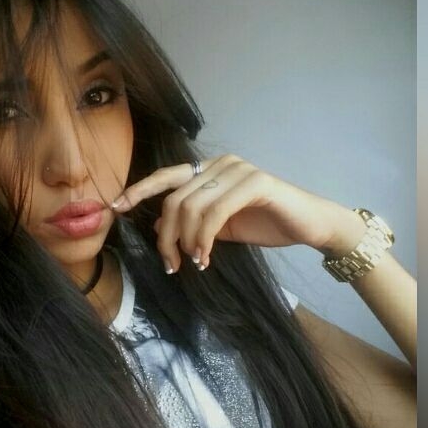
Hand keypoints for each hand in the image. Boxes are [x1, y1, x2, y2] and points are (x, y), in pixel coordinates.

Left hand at [110, 154, 359, 272]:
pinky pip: (215, 213)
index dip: (139, 190)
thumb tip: (155, 225)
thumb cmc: (268, 224)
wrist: (311, 226)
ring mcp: (239, 169)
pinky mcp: (256, 183)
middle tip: (172, 264)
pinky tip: (206, 258)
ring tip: (194, 263)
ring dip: (186, 242)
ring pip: (191, 207)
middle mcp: (221, 163)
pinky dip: (204, 239)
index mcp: (210, 169)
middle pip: (174, 199)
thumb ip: (192, 223)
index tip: (116, 207)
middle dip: (166, 236)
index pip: (166, 176)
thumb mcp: (220, 228)